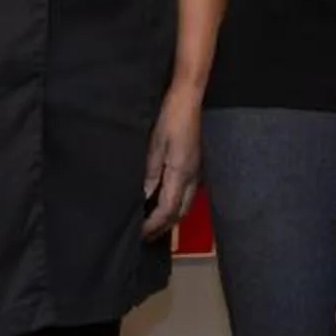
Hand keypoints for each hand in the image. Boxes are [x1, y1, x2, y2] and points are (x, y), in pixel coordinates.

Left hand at [141, 87, 201, 240]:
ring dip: (170, 218)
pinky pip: (188, 194)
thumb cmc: (171, 117)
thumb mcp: (155, 146)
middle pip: (179, 213)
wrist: (190, 98)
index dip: (152, 225)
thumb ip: (150, 174)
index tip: (137, 234)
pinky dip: (175, 205)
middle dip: (162, 228)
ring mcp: (197, 172)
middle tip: (144, 236)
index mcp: (181, 174)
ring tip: (152, 224)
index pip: (167, 210)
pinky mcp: (196, 165)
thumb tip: (144, 198)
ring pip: (185, 205)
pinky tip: (164, 201)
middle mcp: (193, 178)